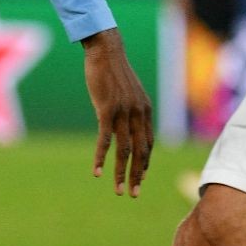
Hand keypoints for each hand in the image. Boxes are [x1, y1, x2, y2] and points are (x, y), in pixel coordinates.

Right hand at [81, 27, 153, 196]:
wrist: (106, 51)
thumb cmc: (114, 70)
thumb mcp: (126, 91)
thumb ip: (128, 108)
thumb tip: (122, 122)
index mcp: (145, 111)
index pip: (148, 143)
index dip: (144, 163)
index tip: (139, 178)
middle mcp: (138, 114)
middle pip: (140, 152)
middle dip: (137, 176)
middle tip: (134, 194)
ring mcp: (123, 113)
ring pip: (125, 150)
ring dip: (121, 173)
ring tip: (119, 190)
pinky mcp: (107, 110)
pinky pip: (105, 140)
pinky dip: (102, 158)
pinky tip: (97, 172)